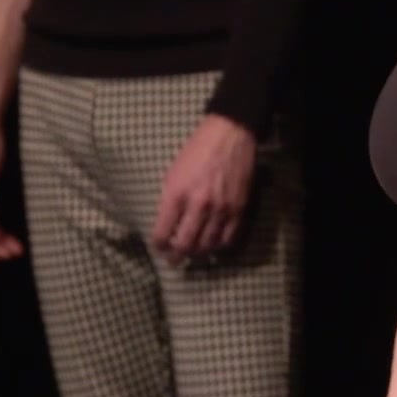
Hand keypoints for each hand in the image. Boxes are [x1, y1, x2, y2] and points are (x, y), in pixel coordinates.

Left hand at [150, 114, 256, 266]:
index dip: (158, 245)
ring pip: (206, 245)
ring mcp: (221, 208)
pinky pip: (227, 238)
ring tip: (192, 253)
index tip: (158, 247)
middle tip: (172, 261)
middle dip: (175, 257)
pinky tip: (212, 244)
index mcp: (177, 194)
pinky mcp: (238, 208)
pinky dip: (218, 246)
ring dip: (196, 253)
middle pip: (184, 245)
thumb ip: (169, 201)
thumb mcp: (173, 173)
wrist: (230, 135)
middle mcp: (198, 204)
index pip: (163, 233)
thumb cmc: (196, 151)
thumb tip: (168, 226)